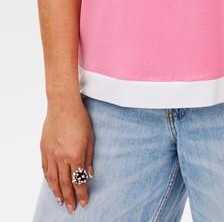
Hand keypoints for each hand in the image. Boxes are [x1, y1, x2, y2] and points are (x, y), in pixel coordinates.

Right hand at [40, 95, 93, 213]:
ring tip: (61, 202)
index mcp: (75, 154)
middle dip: (70, 198)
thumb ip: (89, 158)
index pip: (78, 180)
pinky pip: (45, 168)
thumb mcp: (91, 138)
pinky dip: (48, 179)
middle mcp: (61, 157)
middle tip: (72, 209)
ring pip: (53, 179)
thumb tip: (89, 174)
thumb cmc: (79, 118)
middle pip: (65, 183)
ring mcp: (50, 153)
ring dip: (57, 192)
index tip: (84, 202)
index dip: (82, 193)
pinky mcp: (43, 148)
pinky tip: (51, 185)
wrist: (62, 104)